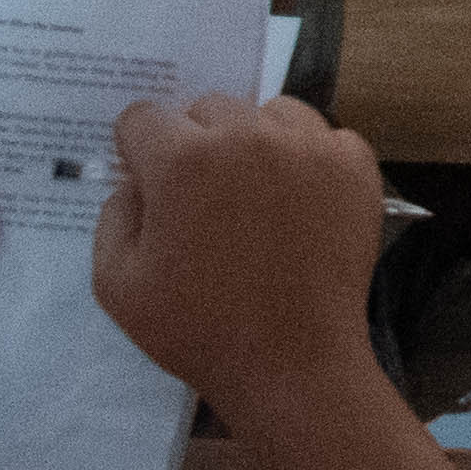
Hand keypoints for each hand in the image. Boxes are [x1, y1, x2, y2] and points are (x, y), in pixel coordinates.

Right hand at [90, 92, 396, 429]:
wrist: (291, 360)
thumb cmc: (196, 327)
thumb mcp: (116, 281)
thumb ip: (115, 213)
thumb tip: (138, 178)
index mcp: (183, 160)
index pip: (144, 117)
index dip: (138, 150)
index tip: (148, 180)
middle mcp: (248, 137)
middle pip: (208, 109)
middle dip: (193, 143)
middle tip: (200, 199)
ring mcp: (310, 146)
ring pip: (268, 113)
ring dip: (252, 141)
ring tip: (251, 195)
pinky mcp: (355, 165)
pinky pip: (323, 136)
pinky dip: (307, 158)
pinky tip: (297, 202)